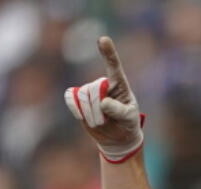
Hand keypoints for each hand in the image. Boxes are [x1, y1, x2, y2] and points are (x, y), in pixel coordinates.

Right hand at [64, 36, 143, 161]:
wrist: (116, 137)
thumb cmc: (127, 124)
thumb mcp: (129, 119)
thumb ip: (119, 110)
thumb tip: (103, 103)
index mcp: (119, 84)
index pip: (114, 66)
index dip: (108, 53)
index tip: (103, 40)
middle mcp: (103, 84)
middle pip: (93, 89)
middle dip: (97, 109)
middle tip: (104, 121)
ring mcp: (89, 90)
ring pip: (82, 95)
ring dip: (89, 113)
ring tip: (99, 122)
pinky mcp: (78, 98)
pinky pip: (70, 97)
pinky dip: (75, 107)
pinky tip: (81, 116)